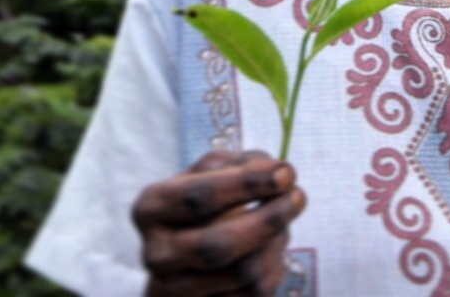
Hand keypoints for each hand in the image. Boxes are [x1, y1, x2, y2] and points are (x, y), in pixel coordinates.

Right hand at [132, 149, 306, 295]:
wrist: (185, 259)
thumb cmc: (203, 207)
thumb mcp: (209, 175)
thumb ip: (240, 164)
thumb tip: (276, 171)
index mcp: (151, 208)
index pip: (201, 198)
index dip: (248, 185)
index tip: (287, 172)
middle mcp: (156, 254)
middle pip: (219, 246)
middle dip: (268, 220)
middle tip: (298, 196)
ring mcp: (174, 291)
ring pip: (243, 274)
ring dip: (276, 243)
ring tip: (284, 223)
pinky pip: (254, 295)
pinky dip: (274, 267)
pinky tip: (272, 251)